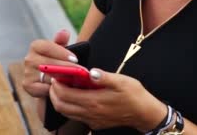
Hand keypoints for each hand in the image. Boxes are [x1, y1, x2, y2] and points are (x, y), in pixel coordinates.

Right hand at [22, 29, 80, 97]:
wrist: (50, 80)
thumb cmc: (58, 62)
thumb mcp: (61, 51)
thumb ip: (62, 42)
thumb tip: (64, 32)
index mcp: (37, 46)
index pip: (47, 46)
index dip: (62, 53)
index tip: (75, 59)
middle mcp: (29, 58)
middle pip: (48, 63)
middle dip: (66, 68)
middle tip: (80, 72)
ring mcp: (27, 72)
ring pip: (47, 76)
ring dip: (62, 80)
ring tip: (75, 80)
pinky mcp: (27, 85)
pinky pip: (43, 88)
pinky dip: (53, 90)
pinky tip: (63, 89)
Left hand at [48, 69, 166, 130]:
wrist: (144, 113)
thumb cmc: (134, 94)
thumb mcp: (121, 81)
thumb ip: (104, 77)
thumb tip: (90, 72)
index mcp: (94, 101)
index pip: (65, 95)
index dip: (56, 85)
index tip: (55, 75)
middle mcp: (90, 113)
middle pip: (61, 106)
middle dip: (53, 93)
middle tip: (54, 82)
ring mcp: (91, 120)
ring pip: (66, 113)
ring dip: (59, 101)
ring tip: (61, 88)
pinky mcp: (94, 124)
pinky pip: (75, 116)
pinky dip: (69, 107)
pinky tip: (74, 96)